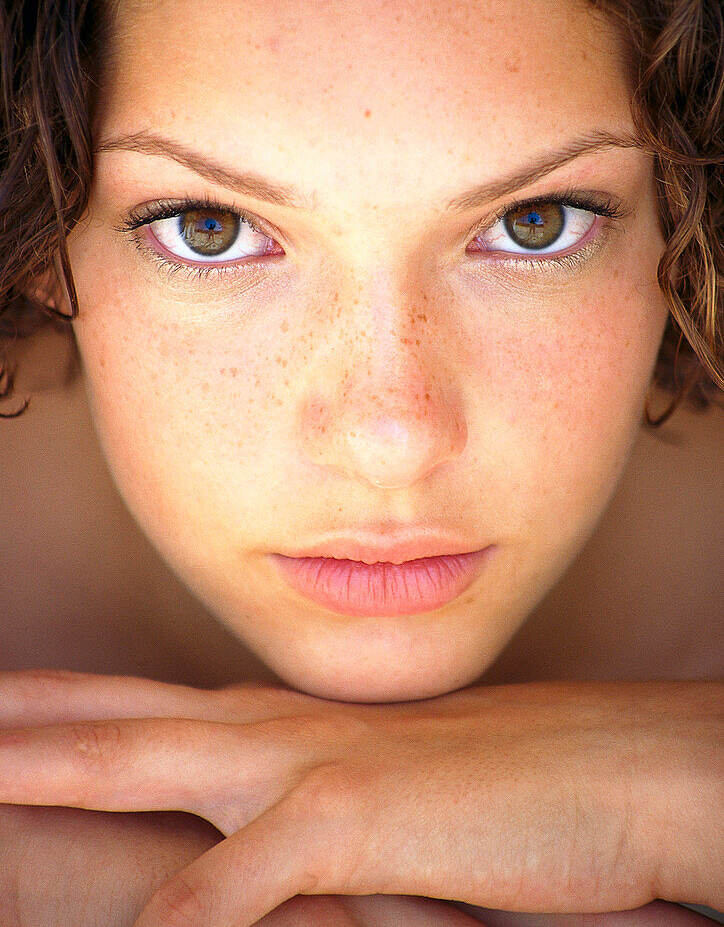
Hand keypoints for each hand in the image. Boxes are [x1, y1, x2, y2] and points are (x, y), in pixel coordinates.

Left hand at [0, 672, 481, 926]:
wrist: (597, 767)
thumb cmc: (485, 786)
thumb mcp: (370, 793)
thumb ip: (298, 809)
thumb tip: (248, 837)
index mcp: (272, 725)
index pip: (137, 707)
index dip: (57, 704)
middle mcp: (270, 730)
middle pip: (113, 719)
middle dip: (23, 718)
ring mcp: (305, 765)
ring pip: (144, 759)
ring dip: (52, 768)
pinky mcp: (351, 816)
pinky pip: (238, 882)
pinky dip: (183, 919)